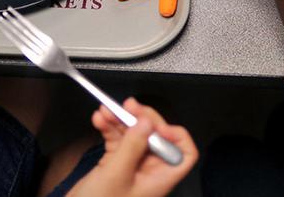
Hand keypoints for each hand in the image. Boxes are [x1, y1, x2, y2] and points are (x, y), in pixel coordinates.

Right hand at [67, 98, 197, 196]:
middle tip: (128, 106)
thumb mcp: (116, 175)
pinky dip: (109, 128)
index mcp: (159, 178)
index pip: (184, 154)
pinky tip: (99, 120)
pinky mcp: (115, 164)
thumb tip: (147, 122)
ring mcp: (132, 167)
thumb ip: (132, 146)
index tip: (156, 124)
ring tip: (107, 110)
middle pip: (156, 137)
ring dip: (120, 120)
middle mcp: (149, 171)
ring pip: (134, 135)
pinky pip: (117, 139)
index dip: (175, 135)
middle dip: (141, 119)